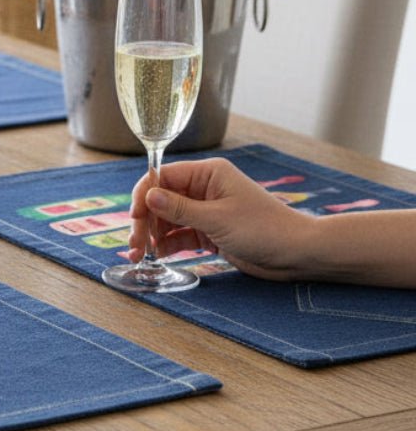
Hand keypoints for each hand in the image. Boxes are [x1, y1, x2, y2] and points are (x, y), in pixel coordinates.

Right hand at [127, 157, 315, 281]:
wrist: (297, 254)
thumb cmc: (263, 229)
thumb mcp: (217, 219)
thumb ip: (180, 208)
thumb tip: (147, 196)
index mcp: (207, 174)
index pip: (163, 177)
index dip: (144, 196)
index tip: (134, 218)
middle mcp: (203, 188)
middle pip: (161, 200)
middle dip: (145, 221)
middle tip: (134, 244)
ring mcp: (205, 210)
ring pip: (167, 219)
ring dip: (152, 235)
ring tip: (139, 254)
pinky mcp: (209, 231)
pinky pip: (179, 234)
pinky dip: (166, 244)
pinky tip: (156, 255)